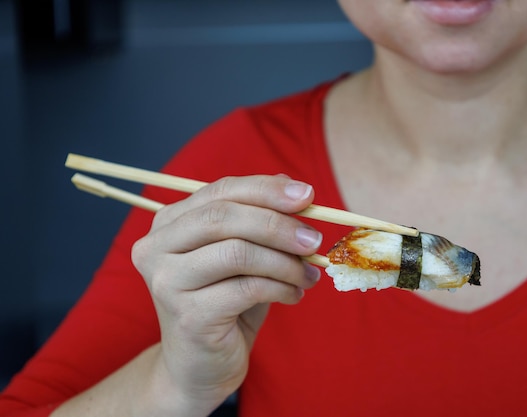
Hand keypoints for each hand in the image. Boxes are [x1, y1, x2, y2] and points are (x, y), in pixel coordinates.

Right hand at [131, 175, 321, 414]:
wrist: (199, 367)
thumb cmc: (225, 304)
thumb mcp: (243, 255)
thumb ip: (259, 218)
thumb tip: (293, 186)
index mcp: (168, 223)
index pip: (220, 191)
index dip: (266, 189)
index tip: (308, 195)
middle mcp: (156, 248)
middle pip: (224, 217)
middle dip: (278, 225)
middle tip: (314, 240)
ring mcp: (167, 282)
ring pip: (238, 252)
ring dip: (285, 262)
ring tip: (309, 274)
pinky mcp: (188, 315)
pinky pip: (247, 288)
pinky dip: (281, 288)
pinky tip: (294, 295)